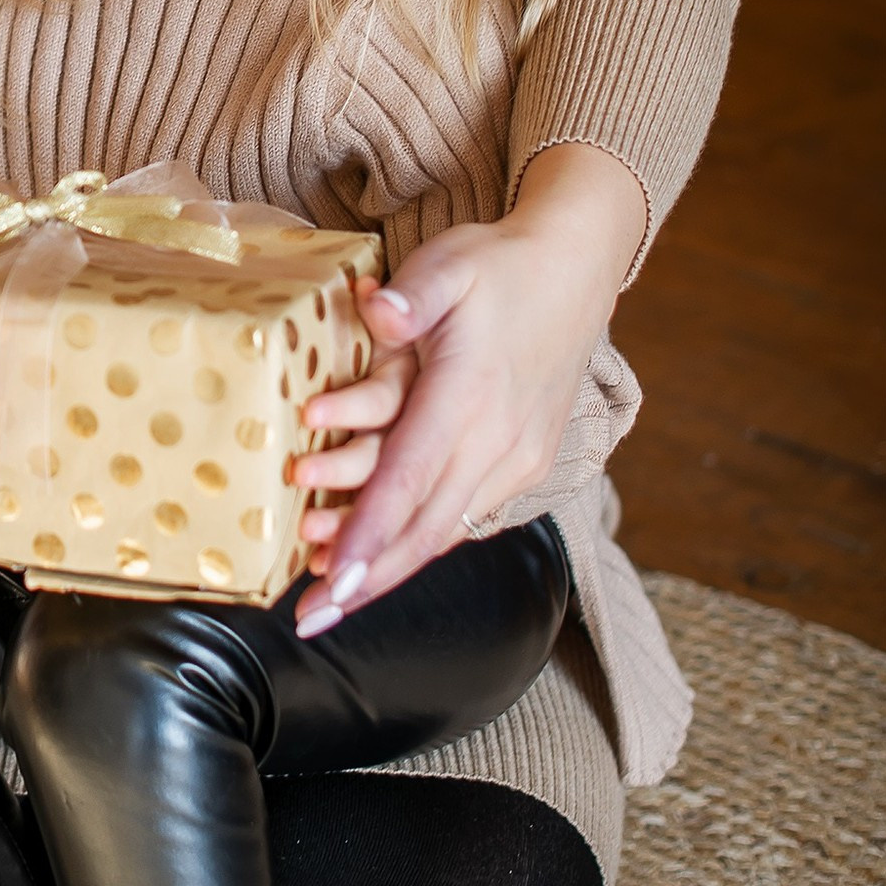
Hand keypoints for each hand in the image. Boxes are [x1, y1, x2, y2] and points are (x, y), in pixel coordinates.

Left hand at [290, 143, 646, 638]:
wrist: (575, 273)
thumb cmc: (498, 266)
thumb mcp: (450, 263)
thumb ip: (412, 294)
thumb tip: (375, 311)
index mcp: (472, 395)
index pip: (412, 477)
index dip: (370, 531)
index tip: (331, 578)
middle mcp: (499, 441)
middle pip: (425, 526)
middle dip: (365, 579)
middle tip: (309, 621)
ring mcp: (516, 459)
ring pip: (443, 532)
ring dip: (387, 572)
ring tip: (330, 607)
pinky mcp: (522, 464)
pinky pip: (461, 518)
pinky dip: (417, 547)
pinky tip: (379, 569)